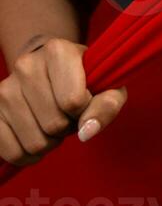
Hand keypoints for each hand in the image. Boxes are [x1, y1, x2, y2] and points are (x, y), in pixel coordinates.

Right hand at [0, 37, 127, 166]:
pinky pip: (12, 152)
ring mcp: (5, 88)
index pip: (74, 101)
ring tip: (53, 121)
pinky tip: (36, 136)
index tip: (85, 99)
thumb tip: (86, 132)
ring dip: (50, 142)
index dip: (85, 109)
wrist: (49, 67)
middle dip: (67, 127)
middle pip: (54, 124)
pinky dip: (28, 155)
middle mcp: (26, 65)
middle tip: (68, 113)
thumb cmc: (83, 78)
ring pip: (34, 143)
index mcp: (58, 50)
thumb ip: (107, 105)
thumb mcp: (107, 85)